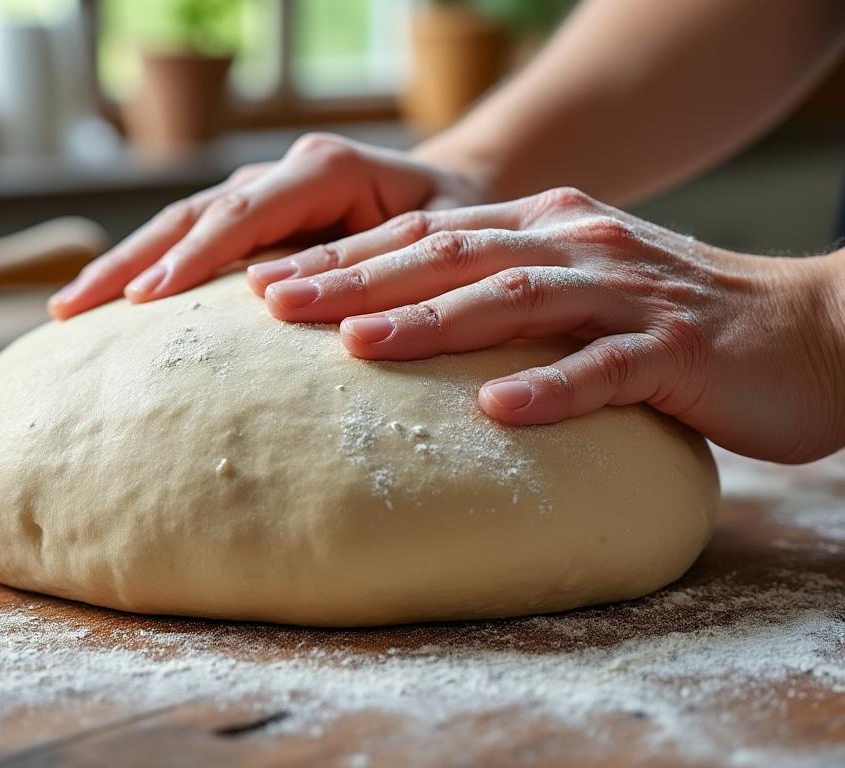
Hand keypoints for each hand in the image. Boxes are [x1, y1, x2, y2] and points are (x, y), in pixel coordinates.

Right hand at [47, 133, 485, 319]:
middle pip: (193, 215)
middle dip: (133, 262)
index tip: (154, 297)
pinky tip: (99, 306)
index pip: (249, 210)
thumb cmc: (457, 230)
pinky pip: (185, 243)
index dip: (200, 253)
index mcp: (327, 170)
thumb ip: (397, 265)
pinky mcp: (246, 224)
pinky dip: (142, 271)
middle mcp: (281, 176)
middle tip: (77, 310)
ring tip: (66, 311)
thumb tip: (339, 319)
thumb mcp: (443, 241)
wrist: (452, 206)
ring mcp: (257, 197)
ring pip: (176, 227)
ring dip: (121, 267)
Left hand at [250, 186, 844, 462]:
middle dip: (355, 279)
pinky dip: (553, 386)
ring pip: (514, 299)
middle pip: (448, 255)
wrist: (809, 332)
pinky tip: (499, 410)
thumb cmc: (669, 324)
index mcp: (542, 228)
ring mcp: (628, 293)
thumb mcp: (573, 290)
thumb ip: (497, 295)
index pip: (424, 236)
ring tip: (356, 346)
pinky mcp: (678, 351)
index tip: (265, 283)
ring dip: (430, 320)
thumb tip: (387, 326)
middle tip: (273, 303)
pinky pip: (607, 368)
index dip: (343, 257)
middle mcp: (576, 244)